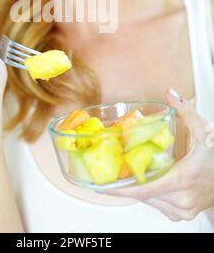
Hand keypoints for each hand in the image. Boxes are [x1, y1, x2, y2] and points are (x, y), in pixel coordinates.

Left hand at [107, 89, 213, 220]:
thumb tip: (170, 93)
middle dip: (125, 185)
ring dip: (136, 190)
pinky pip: (158, 205)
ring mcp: (183, 210)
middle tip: (107, 174)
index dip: (123, 189)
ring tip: (122, 176)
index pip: (146, 189)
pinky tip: (143, 182)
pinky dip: (149, 195)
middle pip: (144, 195)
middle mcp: (182, 199)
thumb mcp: (203, 131)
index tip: (105, 186)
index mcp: (183, 179)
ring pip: (150, 201)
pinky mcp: (182, 214)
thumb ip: (185, 111)